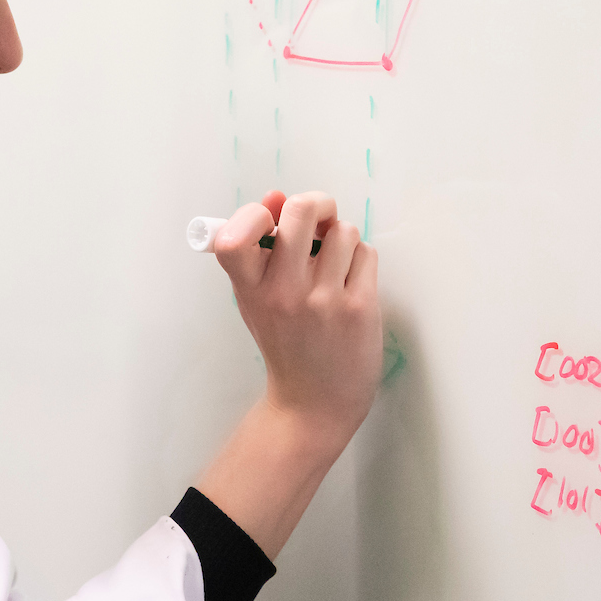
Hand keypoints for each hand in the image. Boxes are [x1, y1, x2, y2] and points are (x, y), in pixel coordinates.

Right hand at [212, 189, 382, 452]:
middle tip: (319, 219)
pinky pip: (365, 253)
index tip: (270, 220)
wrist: (312, 403)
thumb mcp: (257, 299)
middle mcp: (284, 293)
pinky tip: (351, 284)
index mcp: (250, 290)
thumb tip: (277, 197)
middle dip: (316, 205)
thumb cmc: (285, 343)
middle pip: (302, 209)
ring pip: (343, 230)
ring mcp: (323, 301)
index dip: (254, 214)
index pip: (235, 236)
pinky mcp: (359, 308)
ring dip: (342, 239)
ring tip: (335, 265)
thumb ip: (261, 249)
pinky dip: (360, 261)